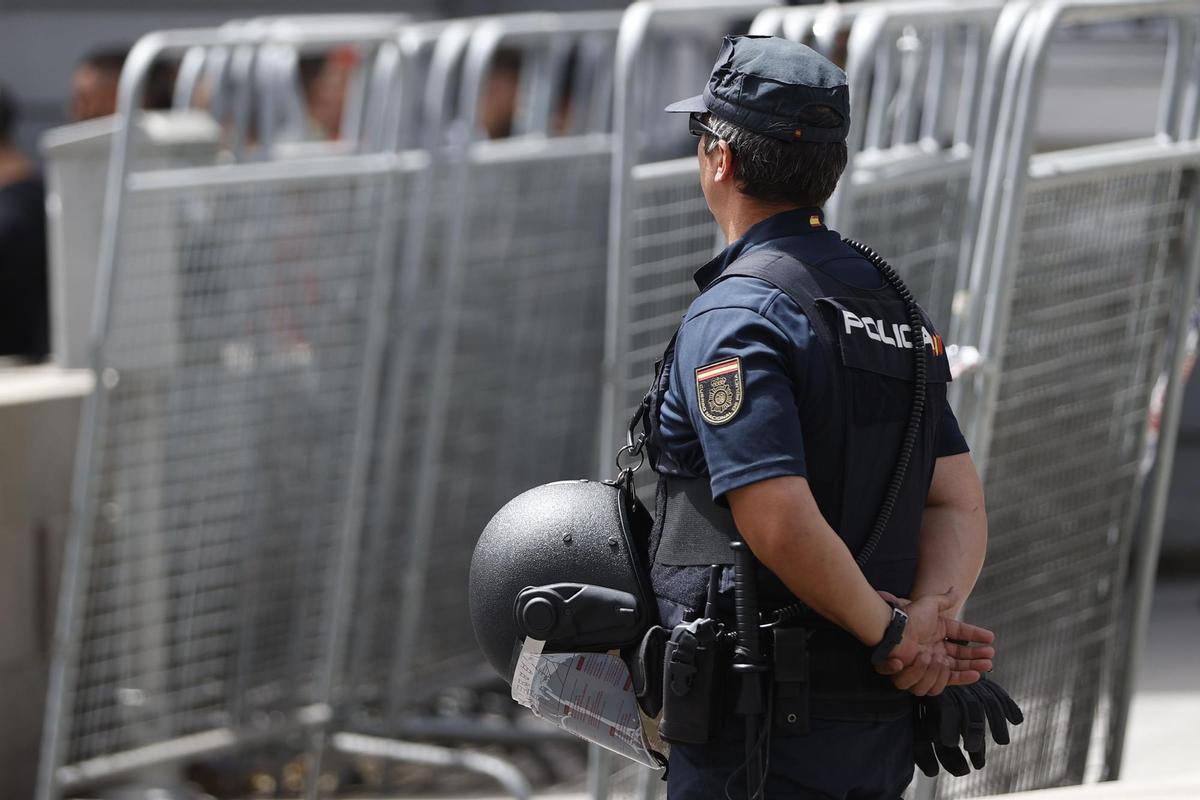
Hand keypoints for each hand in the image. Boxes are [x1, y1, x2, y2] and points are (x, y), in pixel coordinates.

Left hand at [875, 590, 995, 695]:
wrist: (890, 627)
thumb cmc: (909, 616)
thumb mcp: (929, 604)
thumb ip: (944, 599)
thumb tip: (955, 589)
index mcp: (938, 640)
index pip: (962, 646)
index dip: (976, 645)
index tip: (991, 643)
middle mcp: (933, 655)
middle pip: (959, 665)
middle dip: (975, 663)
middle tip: (988, 660)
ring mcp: (922, 667)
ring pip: (943, 677)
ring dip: (943, 671)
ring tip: (941, 659)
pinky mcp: (910, 675)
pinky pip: (923, 685)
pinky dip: (926, 675)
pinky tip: (926, 662)